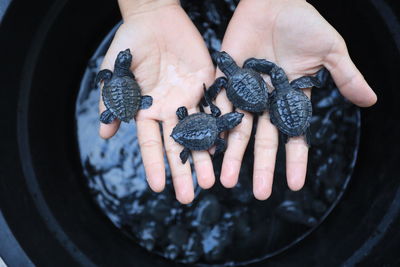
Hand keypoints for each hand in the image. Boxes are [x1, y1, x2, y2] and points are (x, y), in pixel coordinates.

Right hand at [99, 1, 215, 203]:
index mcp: (148, 111)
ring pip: (198, 133)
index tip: (158, 188)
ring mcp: (190, 99)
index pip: (151, 144)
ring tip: (212, 180)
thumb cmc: (130, 44)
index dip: (154, 165)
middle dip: (183, 171)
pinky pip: (215, 108)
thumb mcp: (116, 74)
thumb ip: (112, 103)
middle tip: (190, 196)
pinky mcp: (207, 84)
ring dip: (204, 157)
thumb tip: (105, 135)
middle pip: (177, 146)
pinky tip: (226, 146)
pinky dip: (220, 126)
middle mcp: (170, 110)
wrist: (154, 18)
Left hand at [214, 0, 376, 198]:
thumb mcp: (330, 50)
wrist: (274, 0)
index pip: (294, 135)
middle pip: (263, 140)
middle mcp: (267, 101)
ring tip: (226, 181)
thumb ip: (346, 76)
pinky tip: (207, 148)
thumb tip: (372, 101)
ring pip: (237, 129)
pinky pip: (217, 106)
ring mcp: (245, 92)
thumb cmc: (304, 22)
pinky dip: (211, 125)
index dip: (295, 160)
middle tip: (259, 195)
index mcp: (292, 98)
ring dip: (233, 155)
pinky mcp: (225, 79)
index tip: (294, 185)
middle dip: (262, 166)